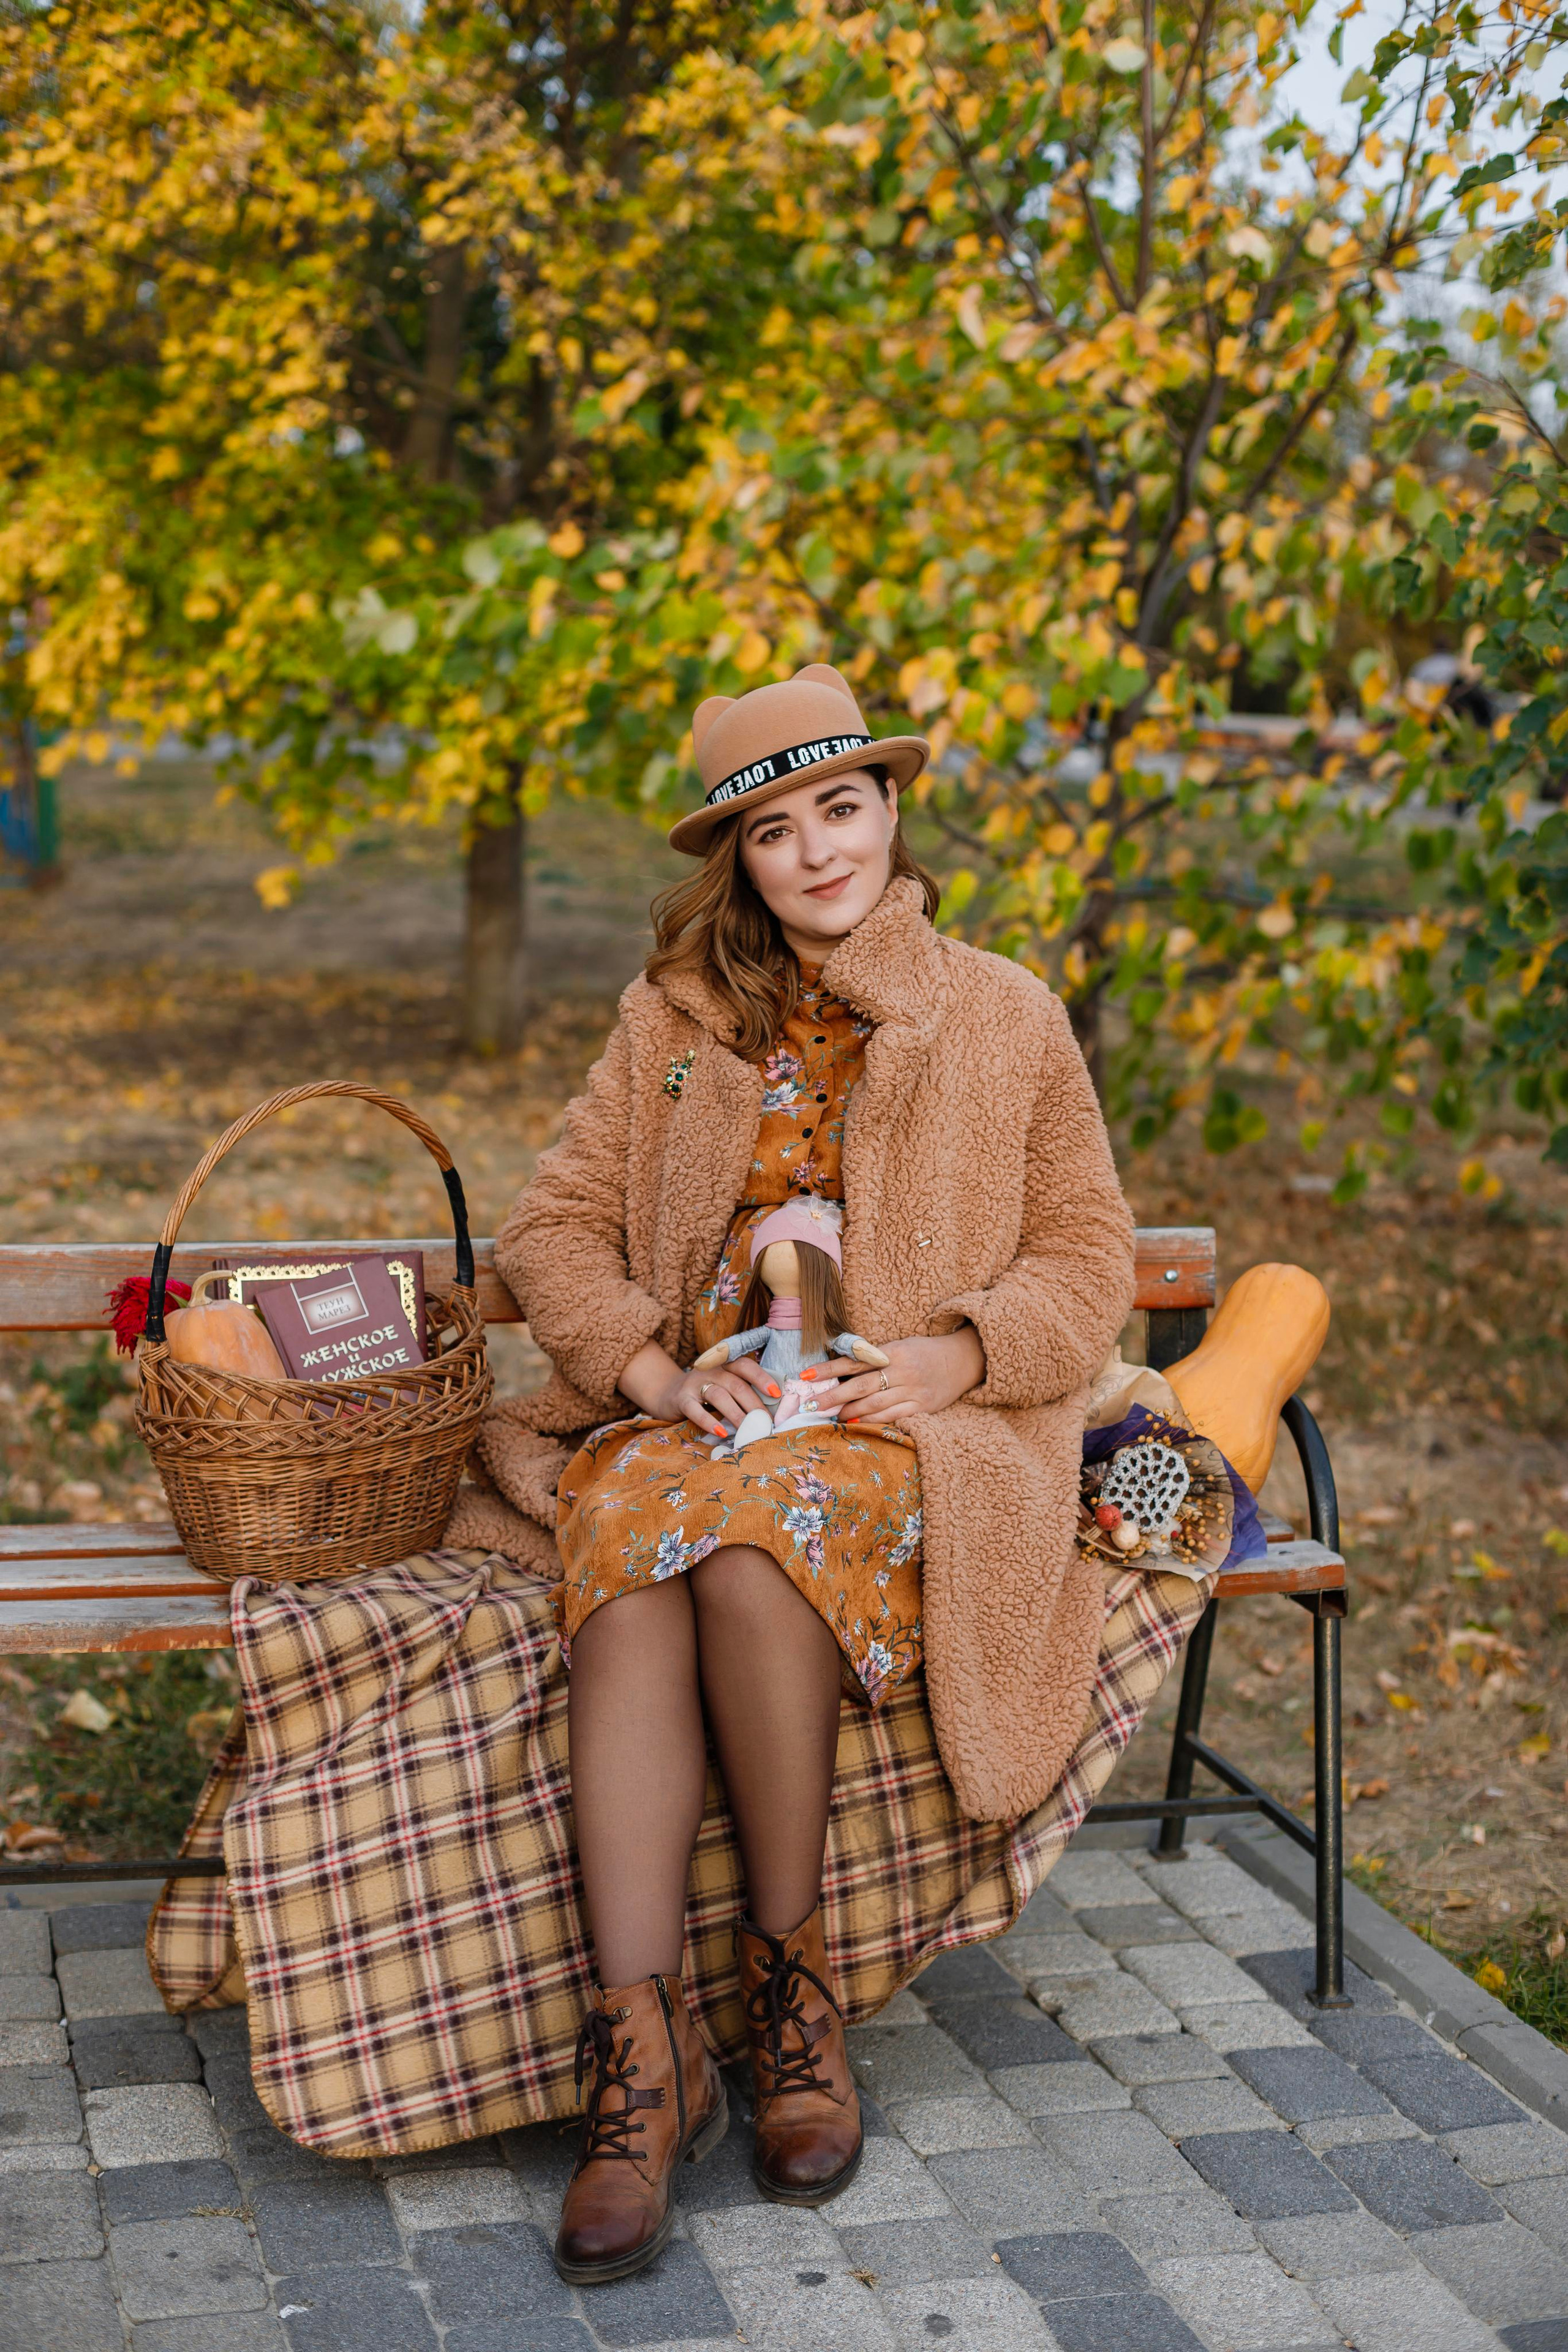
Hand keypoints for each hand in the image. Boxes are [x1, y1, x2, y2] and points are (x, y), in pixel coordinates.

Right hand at [617, 1339, 781, 1439]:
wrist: (667, 1393)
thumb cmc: (704, 1393)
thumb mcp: (723, 1386)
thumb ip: (742, 1391)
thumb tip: (770, 1411)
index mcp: (725, 1365)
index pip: (746, 1366)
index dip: (762, 1378)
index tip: (777, 1394)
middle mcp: (711, 1370)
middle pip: (736, 1384)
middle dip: (754, 1405)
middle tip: (765, 1422)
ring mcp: (695, 1383)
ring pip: (719, 1395)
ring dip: (736, 1414)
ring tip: (748, 1430)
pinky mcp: (681, 1398)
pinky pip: (695, 1409)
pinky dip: (709, 1421)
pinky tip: (721, 1433)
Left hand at [802, 1327, 984, 1426]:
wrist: (963, 1359)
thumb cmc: (924, 1352)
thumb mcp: (900, 1346)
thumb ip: (874, 1357)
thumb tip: (840, 1372)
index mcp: (894, 1351)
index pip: (854, 1361)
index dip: (828, 1370)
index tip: (805, 1377)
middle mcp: (903, 1370)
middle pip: (861, 1386)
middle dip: (834, 1396)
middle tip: (812, 1405)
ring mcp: (914, 1390)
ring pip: (875, 1404)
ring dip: (851, 1412)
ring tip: (832, 1416)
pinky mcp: (923, 1407)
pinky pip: (894, 1417)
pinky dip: (874, 1421)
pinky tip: (858, 1424)